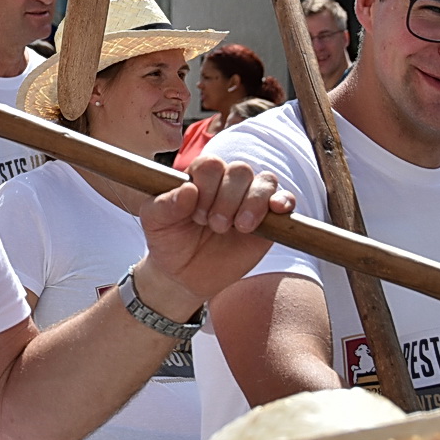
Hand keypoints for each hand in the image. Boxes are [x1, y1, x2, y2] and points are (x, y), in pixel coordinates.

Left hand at [136, 156, 294, 317]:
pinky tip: (277, 210)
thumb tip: (188, 190)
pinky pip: (285, 199)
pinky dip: (284, 201)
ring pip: (265, 181)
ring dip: (252, 203)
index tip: (196, 214)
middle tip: (214, 225)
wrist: (186, 276)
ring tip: (239, 227)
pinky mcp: (270, 219)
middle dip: (227, 199)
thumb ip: (163, 205)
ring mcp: (250, 200)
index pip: (211, 164)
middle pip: (239, 170)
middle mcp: (227, 184)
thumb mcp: (155, 224)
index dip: (206, 187)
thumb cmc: (170, 242)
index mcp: (199, 178)